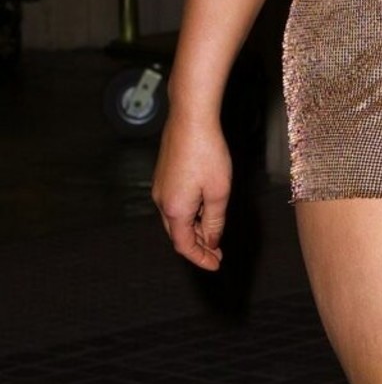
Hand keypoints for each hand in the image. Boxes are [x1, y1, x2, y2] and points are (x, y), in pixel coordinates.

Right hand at [151, 113, 231, 269]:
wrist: (190, 118)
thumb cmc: (207, 152)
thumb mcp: (218, 191)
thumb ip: (215, 221)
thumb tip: (212, 242)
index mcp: (175, 210)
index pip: (185, 246)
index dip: (200, 258)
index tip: (216, 264)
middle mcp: (162, 202)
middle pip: (178, 234)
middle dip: (198, 246)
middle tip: (217, 252)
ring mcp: (160, 187)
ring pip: (176, 219)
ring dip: (195, 229)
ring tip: (214, 231)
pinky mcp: (164, 174)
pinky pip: (175, 203)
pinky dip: (190, 213)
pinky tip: (204, 207)